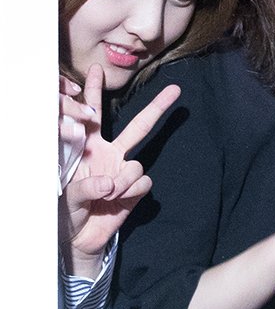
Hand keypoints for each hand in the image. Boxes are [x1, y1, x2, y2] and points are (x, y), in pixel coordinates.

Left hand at [59, 64, 179, 277]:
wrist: (80, 238)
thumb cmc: (67, 211)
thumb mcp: (66, 195)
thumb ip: (84, 187)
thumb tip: (109, 182)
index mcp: (88, 149)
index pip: (91, 117)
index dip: (93, 93)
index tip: (97, 70)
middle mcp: (110, 155)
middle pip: (138, 127)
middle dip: (157, 108)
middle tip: (175, 90)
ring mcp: (125, 171)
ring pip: (137, 165)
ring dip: (122, 182)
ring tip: (105, 196)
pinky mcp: (136, 190)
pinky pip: (143, 183)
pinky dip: (130, 193)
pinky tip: (117, 201)